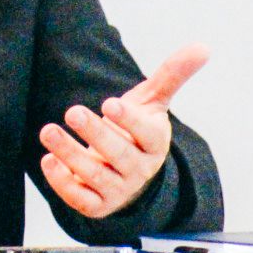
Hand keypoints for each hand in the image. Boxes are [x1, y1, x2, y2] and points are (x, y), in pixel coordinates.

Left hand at [38, 43, 209, 217]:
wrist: (127, 172)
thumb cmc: (136, 130)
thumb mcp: (152, 101)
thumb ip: (172, 75)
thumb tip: (203, 47)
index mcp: (154, 143)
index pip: (146, 134)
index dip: (129, 120)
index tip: (109, 103)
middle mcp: (139, 169)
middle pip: (118, 155)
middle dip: (95, 134)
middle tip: (72, 111)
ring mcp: (118, 190)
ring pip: (95, 176)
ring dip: (70, 154)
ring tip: (48, 131)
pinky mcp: (97, 205)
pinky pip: (80, 199)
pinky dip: (63, 182)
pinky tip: (48, 159)